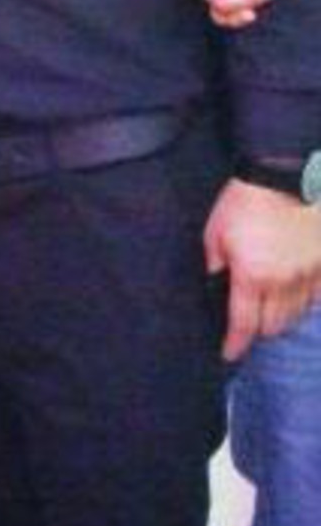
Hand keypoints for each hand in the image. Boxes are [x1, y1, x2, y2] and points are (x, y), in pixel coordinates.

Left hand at [204, 177, 320, 359]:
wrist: (281, 172)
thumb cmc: (244, 200)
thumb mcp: (215, 231)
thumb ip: (215, 263)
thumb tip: (215, 281)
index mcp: (252, 276)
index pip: (243, 324)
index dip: (235, 344)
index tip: (229, 353)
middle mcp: (282, 281)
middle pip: (273, 325)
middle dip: (258, 330)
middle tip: (249, 323)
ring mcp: (307, 273)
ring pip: (296, 313)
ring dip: (281, 316)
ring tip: (270, 309)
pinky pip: (315, 295)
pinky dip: (304, 300)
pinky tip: (294, 292)